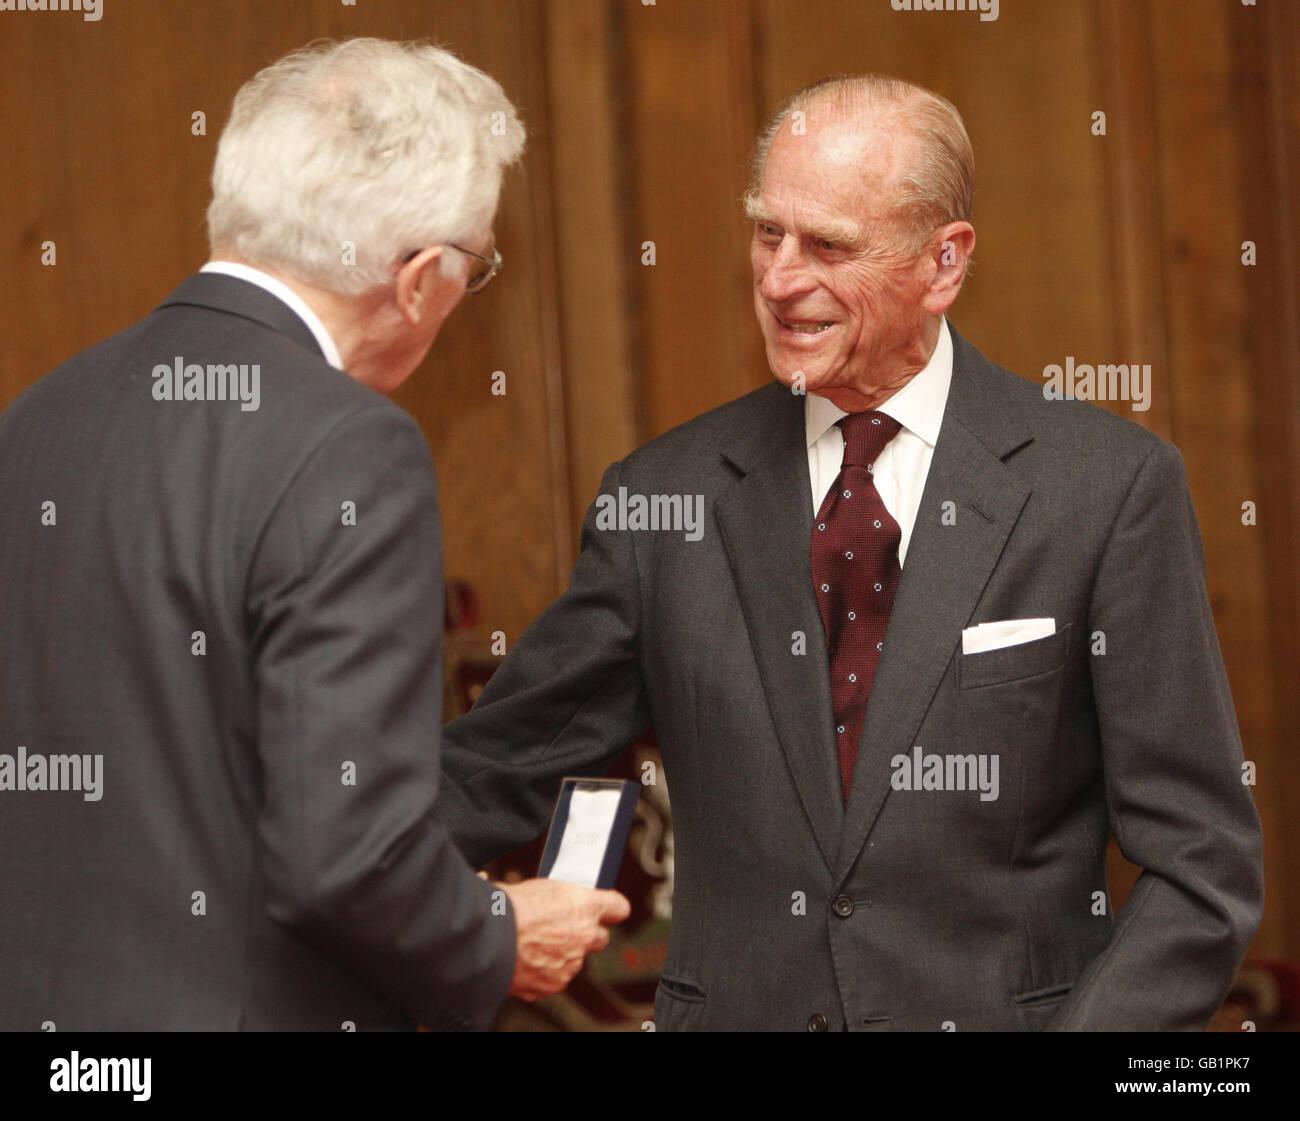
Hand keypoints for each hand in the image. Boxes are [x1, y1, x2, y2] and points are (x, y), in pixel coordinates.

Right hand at [499, 878, 630, 1000]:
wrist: (486, 940)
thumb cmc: (506, 906)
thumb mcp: (534, 887)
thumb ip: (552, 896)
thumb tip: (544, 894)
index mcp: (585, 905)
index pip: (618, 907)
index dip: (612, 908)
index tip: (609, 910)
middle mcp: (585, 935)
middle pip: (600, 937)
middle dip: (586, 934)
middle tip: (563, 928)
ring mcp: (571, 963)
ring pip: (575, 960)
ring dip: (561, 955)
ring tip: (533, 944)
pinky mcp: (555, 983)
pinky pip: (555, 978)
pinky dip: (543, 973)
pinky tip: (525, 961)